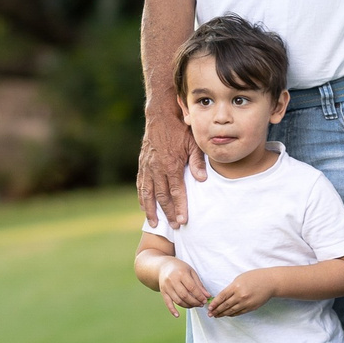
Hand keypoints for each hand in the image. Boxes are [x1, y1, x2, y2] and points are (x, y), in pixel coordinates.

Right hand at [136, 111, 204, 227]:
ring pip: (148, 193)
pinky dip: (142, 197)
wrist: (159, 115)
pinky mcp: (142, 164)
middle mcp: (156, 168)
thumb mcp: (193, 142)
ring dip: (151, 210)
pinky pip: (140, 185)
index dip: (180, 207)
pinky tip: (144, 207)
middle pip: (162, 196)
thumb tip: (202, 179)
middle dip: (168, 213)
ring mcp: (147, 167)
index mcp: (171, 164)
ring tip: (155, 223)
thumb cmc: (180, 128)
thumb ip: (198, 162)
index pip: (176, 191)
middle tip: (175, 227)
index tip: (183, 220)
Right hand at [156, 260, 210, 313]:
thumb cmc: (180, 268)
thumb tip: (207, 296)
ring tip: (194, 305)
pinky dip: (172, 310)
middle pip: (185, 295)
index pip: (192, 288)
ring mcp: (166, 287)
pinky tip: (177, 315)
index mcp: (181, 273)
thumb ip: (199, 284)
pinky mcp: (163, 292)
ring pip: (178, 300)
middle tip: (201, 304)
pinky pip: (167, 303)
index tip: (205, 300)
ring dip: (187, 306)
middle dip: (194, 302)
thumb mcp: (191, 272)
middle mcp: (172, 280)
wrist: (163, 267)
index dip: (199, 296)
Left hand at [207, 268, 281, 316]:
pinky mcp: (251, 307)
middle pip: (225, 305)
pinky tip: (227, 314)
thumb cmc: (255, 277)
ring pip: (231, 311)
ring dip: (222, 314)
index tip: (209, 307)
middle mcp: (240, 296)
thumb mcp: (240, 278)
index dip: (214, 303)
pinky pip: (239, 312)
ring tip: (216, 316)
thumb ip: (231, 287)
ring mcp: (246, 303)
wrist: (270, 282)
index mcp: (236, 287)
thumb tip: (223, 296)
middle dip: (216, 310)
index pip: (222, 297)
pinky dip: (232, 314)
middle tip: (210, 314)